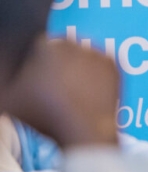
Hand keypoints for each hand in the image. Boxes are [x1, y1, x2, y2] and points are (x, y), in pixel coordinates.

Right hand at [2, 37, 119, 147]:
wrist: (82, 128)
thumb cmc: (44, 114)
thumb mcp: (9, 98)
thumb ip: (7, 79)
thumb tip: (12, 76)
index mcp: (44, 46)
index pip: (35, 48)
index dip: (33, 64)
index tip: (34, 78)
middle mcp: (71, 43)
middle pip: (59, 51)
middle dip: (54, 65)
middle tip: (50, 87)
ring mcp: (95, 52)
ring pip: (80, 57)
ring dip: (75, 68)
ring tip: (68, 92)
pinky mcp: (113, 64)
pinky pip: (98, 66)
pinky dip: (93, 76)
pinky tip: (84, 92)